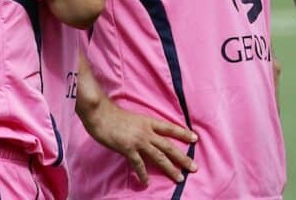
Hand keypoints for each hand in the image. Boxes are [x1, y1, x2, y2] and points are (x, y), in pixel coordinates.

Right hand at [80, 96, 197, 186]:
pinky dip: (143, 174)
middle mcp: (147, 131)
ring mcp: (138, 141)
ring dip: (170, 169)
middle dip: (183, 158)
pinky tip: (147, 182)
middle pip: (169, 146)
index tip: (195, 138)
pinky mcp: (128, 148)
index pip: (170, 128)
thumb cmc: (113, 115)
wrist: (100, 114)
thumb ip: (142, 127)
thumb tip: (148, 136)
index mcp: (149, 122)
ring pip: (159, 157)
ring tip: (179, 178)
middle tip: (194, 167)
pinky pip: (138, 164)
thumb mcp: (134, 118)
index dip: (183, 133)